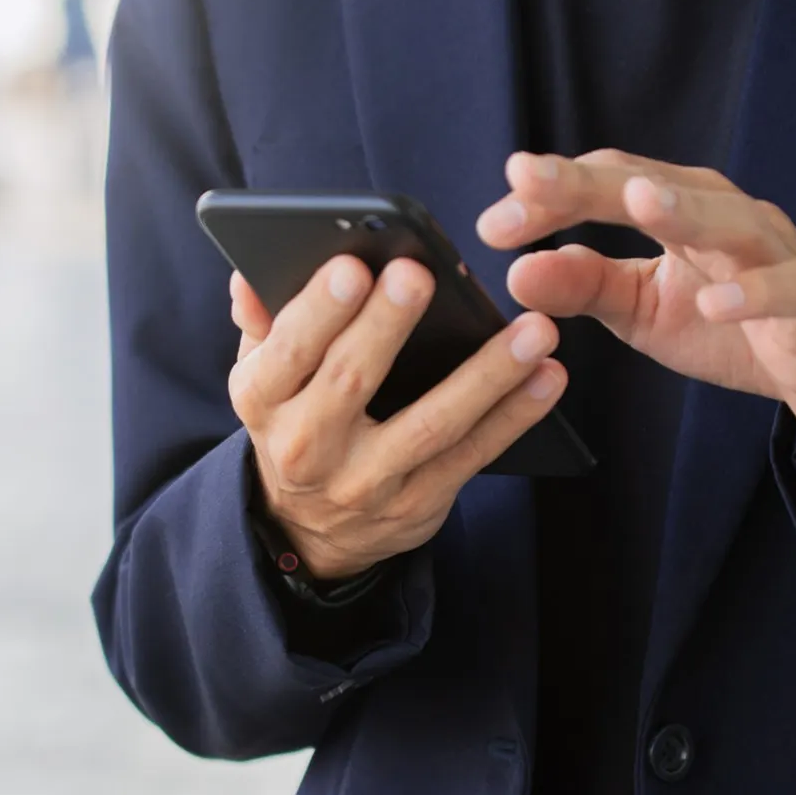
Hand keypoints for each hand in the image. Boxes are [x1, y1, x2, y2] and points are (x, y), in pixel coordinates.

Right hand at [230, 256, 566, 579]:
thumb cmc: (295, 421)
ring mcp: (366, 481)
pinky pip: (472, 455)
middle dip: (386, 326)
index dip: (318, 311)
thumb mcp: (263, 377)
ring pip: (429, 424)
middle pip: (350, 381)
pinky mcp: (417, 504)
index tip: (352, 266)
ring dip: (485, 375)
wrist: (309, 529)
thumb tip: (248, 278)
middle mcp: (307, 446)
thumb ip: (263, 324)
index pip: (287, 352)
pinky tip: (547, 376)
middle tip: (422, 274)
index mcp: (263, 400)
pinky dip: (514, 416)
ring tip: (532, 330)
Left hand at [477, 149, 795, 497]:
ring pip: (731, 220)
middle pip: (655, 184)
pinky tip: (715, 302)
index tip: (491, 224)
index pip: (608, 183)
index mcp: (680, 209)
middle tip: (524, 177)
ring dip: (684, 210)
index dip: (549, 195)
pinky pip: (788, 290)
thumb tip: (514, 270)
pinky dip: (754, 294)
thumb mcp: (642, 309)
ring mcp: (775, 255)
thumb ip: (584, 286)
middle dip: (587, 182)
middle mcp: (726, 217)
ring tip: (637, 201)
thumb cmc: (734, 327)